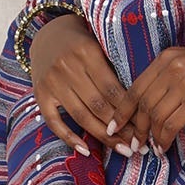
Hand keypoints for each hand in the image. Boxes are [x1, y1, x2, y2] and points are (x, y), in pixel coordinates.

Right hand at [27, 12, 135, 157]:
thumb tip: (140, 105)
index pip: (112, 90)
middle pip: (99, 106)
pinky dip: (69, 138)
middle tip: (138, 145)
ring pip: (81, 116)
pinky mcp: (40, 95)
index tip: (145, 127)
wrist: (48, 34)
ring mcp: (51, 82)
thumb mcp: (100, 47)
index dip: (129, 112)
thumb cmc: (82, 43)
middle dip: (121, 129)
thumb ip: (114, 70)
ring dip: (104, 137)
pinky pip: (54, 122)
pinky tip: (86, 151)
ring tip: (123, 150)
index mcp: (87, 53)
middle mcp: (67, 68)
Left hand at [123, 45, 184, 153]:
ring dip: (149, 136)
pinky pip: (170, 125)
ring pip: (154, 116)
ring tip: (150, 149)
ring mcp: (184, 84)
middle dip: (134, 127)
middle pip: (142, 103)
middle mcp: (172, 67)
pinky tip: (164, 148)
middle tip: (133, 143)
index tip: (115, 124)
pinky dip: (164, 140)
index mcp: (168, 56)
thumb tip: (152, 101)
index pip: (136, 86)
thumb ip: (171, 75)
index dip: (123, 109)